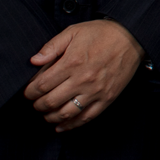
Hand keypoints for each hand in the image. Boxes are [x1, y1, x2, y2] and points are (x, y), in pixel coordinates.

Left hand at [24, 20, 145, 132]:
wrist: (132, 38)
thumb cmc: (101, 33)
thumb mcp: (73, 32)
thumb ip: (52, 46)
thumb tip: (33, 61)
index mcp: (72, 63)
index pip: (42, 85)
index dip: (30, 92)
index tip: (27, 93)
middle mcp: (82, 80)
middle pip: (50, 102)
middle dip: (37, 105)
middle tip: (35, 103)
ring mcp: (96, 91)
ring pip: (66, 113)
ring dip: (51, 118)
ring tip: (46, 114)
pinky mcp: (107, 98)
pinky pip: (86, 118)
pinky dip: (71, 125)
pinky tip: (61, 127)